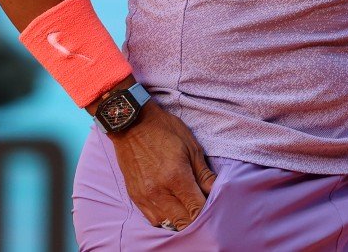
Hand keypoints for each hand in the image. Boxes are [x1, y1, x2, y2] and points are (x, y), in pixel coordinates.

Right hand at [108, 100, 216, 230]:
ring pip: (167, 224)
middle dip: (195, 219)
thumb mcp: (191, 147)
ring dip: (179, 219)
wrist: (131, 123)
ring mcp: (145, 196)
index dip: (208, 213)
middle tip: (200, 207)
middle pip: (183, 223)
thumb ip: (204, 174)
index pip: (196, 210)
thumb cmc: (164, 131)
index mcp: (176, 177)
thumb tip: (216, 191)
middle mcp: (159, 192)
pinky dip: (164, 217)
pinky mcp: (135, 197)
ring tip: (185, 206)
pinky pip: (153, 219)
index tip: (213, 207)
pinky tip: (171, 205)